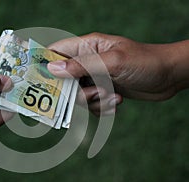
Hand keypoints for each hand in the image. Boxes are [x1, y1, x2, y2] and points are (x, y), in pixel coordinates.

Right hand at [47, 33, 181, 114]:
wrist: (168, 77)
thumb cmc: (144, 62)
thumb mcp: (113, 62)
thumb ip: (82, 66)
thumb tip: (52, 69)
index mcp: (86, 47)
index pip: (55, 52)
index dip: (44, 65)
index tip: (39, 81)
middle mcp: (87, 62)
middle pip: (63, 80)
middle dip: (76, 92)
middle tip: (95, 91)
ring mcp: (94, 77)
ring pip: (77, 96)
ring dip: (93, 100)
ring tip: (112, 95)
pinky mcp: (102, 91)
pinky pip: (91, 104)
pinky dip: (102, 107)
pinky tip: (117, 101)